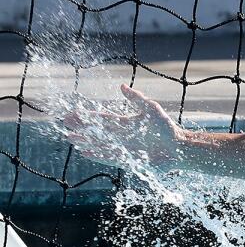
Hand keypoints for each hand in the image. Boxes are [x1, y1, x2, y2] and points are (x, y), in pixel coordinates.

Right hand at [63, 84, 183, 166]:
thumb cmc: (166, 128)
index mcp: (125, 123)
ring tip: (71, 138)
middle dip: (82, 128)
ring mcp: (123, 148)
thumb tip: (121, 86)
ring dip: (85, 141)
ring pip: (99, 144)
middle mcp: (121, 136)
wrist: (178, 148)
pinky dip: (97, 155)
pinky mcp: (127, 160)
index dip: (88, 116)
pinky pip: (109, 158)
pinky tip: (85, 152)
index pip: (102, 119)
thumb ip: (136, 99)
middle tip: (65, 124)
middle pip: (97, 131)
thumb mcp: (151, 110)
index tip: (73, 113)